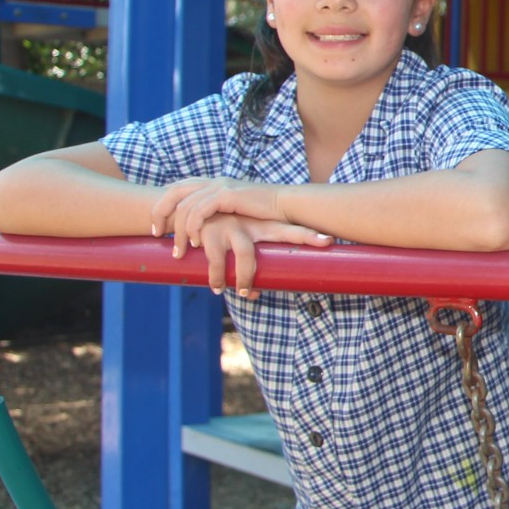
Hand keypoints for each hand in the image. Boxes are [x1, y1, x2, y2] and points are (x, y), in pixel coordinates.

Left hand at [153, 177, 289, 258]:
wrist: (288, 206)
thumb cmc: (265, 214)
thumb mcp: (235, 213)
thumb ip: (219, 216)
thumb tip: (205, 233)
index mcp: (212, 184)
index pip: (177, 189)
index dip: (162, 207)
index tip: (157, 228)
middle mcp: (213, 182)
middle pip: (173, 192)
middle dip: (159, 214)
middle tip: (156, 235)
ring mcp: (220, 186)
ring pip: (184, 205)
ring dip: (178, 229)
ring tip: (180, 249)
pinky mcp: (228, 195)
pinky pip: (200, 211)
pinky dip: (193, 227)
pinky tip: (196, 242)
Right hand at [191, 214, 332, 298]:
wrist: (178, 211)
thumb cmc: (213, 234)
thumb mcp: (232, 240)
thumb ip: (247, 264)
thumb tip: (255, 297)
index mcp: (259, 226)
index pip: (289, 229)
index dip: (309, 235)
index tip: (330, 240)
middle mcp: (249, 223)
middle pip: (281, 231)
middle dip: (304, 236)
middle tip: (322, 244)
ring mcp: (231, 226)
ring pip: (247, 256)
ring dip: (243, 279)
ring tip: (241, 293)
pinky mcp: (209, 234)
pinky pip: (216, 262)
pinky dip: (217, 278)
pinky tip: (216, 287)